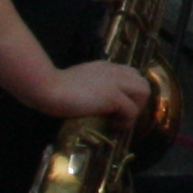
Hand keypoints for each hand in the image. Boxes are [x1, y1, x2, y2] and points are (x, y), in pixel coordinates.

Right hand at [35, 59, 157, 126]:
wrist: (48, 87)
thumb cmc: (55, 86)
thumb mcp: (79, 80)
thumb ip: (92, 84)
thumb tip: (95, 100)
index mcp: (106, 67)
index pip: (132, 74)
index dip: (130, 92)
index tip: (120, 106)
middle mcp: (115, 71)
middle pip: (143, 82)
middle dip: (137, 101)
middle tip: (122, 115)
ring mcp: (115, 83)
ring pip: (143, 92)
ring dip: (135, 109)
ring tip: (119, 120)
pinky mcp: (113, 97)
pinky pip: (131, 110)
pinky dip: (125, 121)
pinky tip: (112, 125)